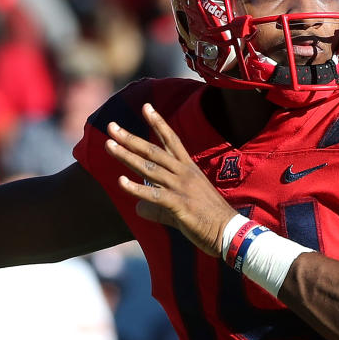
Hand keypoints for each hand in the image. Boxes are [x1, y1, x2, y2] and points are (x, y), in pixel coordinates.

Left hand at [105, 103, 236, 257]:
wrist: (229, 232)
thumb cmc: (209, 219)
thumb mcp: (182, 206)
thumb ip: (158, 206)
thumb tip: (139, 207)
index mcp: (188, 169)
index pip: (171, 140)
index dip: (158, 123)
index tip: (146, 107)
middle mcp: (184, 173)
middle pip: (153, 150)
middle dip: (131, 138)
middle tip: (112, 127)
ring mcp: (181, 188)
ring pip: (149, 167)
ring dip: (127, 156)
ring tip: (109, 145)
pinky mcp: (180, 204)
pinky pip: (154, 194)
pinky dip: (136, 188)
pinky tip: (120, 182)